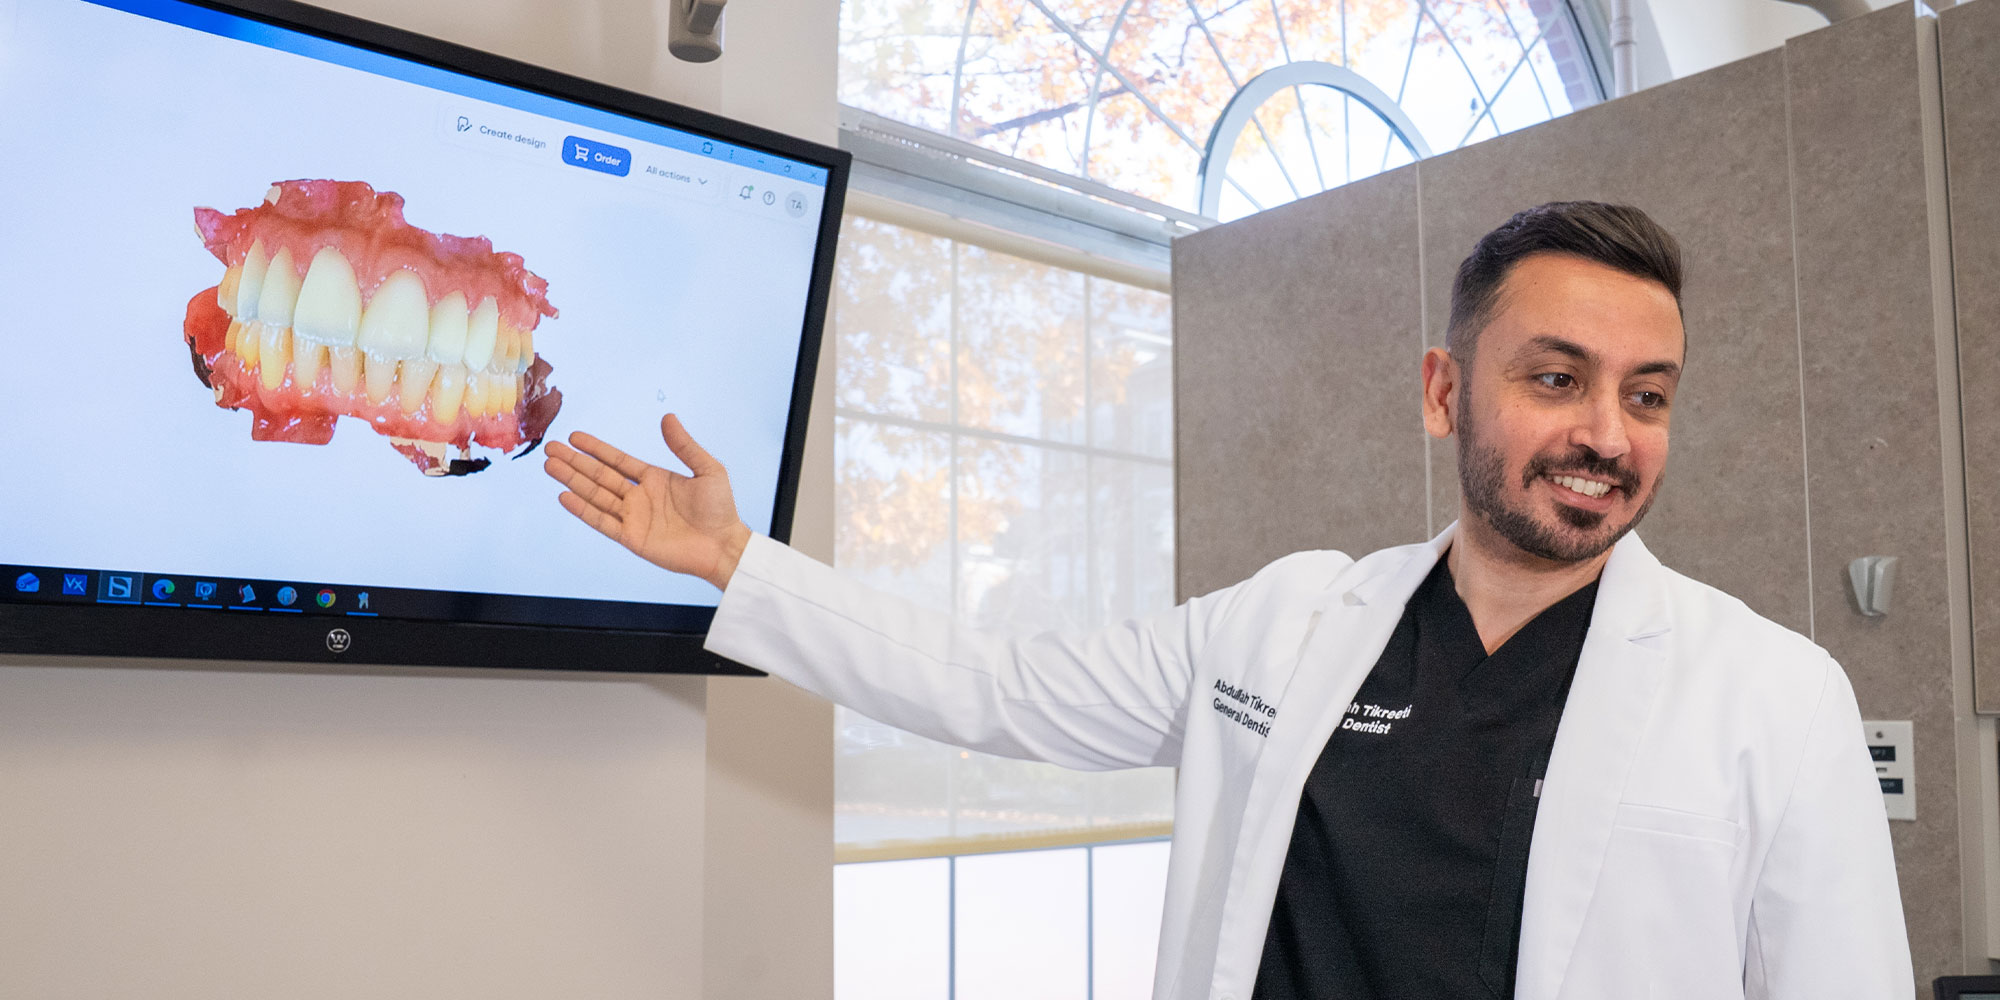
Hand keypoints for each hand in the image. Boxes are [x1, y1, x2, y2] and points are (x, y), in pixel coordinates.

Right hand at [543, 413, 752, 590]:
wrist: (724, 546)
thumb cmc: (720, 509)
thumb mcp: (707, 470)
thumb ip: (685, 445)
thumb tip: (668, 417)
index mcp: (655, 479)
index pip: (617, 461)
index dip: (596, 449)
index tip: (574, 437)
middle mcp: (639, 497)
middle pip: (599, 476)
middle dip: (575, 462)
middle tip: (550, 448)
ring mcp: (634, 518)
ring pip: (596, 496)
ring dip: (572, 481)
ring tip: (550, 466)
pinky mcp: (632, 538)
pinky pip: (602, 522)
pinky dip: (583, 510)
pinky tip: (564, 496)